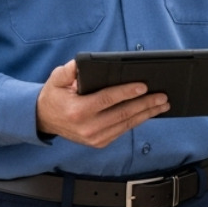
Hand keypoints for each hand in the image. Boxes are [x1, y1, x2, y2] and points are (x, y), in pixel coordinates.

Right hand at [35, 60, 169, 147]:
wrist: (44, 120)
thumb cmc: (54, 96)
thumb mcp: (56, 79)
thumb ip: (68, 71)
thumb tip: (82, 64)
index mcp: (78, 111)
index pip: (107, 100)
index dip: (127, 92)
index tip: (144, 86)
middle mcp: (88, 128)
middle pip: (123, 114)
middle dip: (145, 104)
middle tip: (162, 96)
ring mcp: (94, 138)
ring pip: (126, 124)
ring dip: (147, 114)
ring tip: (162, 104)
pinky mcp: (100, 142)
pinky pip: (123, 130)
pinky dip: (137, 121)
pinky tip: (149, 112)